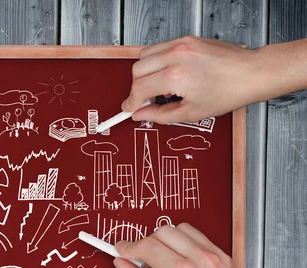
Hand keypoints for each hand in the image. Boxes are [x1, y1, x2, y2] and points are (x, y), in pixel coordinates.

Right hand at [114, 224, 260, 267]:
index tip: (122, 250)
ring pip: (182, 229)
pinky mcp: (225, 258)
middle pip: (163, 231)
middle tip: (142, 261)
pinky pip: (199, 237)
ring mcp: (216, 256)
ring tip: (164, 261)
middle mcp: (201, 259)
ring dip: (167, 240)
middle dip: (147, 243)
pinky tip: (181, 262)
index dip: (129, 247)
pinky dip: (185, 243)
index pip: (147, 246)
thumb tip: (122, 265)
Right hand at [122, 36, 262, 122]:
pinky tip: (169, 73)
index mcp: (175, 76)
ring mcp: (181, 45)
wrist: (252, 74)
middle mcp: (176, 56)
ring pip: (144, 55)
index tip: (130, 109)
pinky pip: (160, 48)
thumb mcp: (191, 112)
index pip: (139, 88)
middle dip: (137, 87)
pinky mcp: (187, 39)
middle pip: (137, 70)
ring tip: (158, 86)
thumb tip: (141, 114)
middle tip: (146, 100)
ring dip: (145, 72)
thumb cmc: (230, 92)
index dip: (131, 102)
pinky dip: (157, 61)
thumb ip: (160, 115)